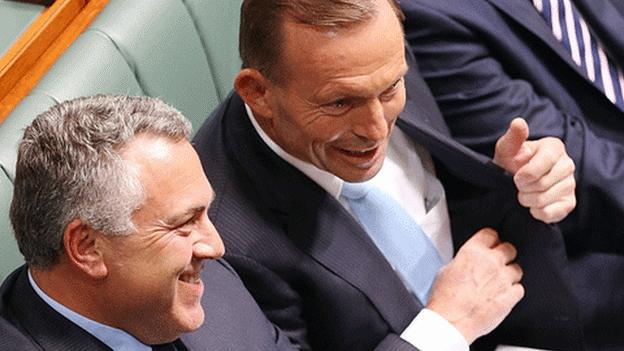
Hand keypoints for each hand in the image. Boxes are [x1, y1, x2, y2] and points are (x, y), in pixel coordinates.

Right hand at [427, 228, 523, 343]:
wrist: (452, 320)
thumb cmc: (445, 298)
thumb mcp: (447, 270)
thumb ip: (464, 261)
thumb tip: (468, 263)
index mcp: (473, 251)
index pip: (491, 233)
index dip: (491, 240)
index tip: (491, 244)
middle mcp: (491, 262)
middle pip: (509, 248)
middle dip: (504, 255)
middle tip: (497, 264)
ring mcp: (503, 279)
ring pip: (517, 269)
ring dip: (509, 275)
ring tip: (498, 284)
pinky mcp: (511, 296)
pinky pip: (519, 288)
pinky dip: (512, 292)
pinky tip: (501, 296)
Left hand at [493, 118, 575, 222]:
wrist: (514, 182)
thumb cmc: (512, 162)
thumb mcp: (507, 149)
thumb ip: (513, 137)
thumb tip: (518, 123)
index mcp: (554, 147)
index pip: (546, 162)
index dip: (527, 173)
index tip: (516, 177)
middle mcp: (567, 164)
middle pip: (544, 183)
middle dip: (523, 188)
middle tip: (518, 186)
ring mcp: (570, 184)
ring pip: (545, 199)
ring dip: (527, 200)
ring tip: (524, 193)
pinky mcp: (569, 203)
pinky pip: (552, 213)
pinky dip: (537, 212)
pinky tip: (533, 204)